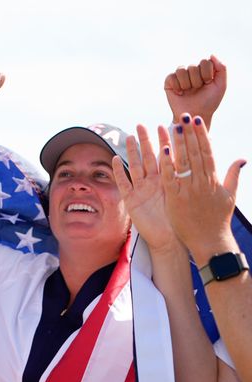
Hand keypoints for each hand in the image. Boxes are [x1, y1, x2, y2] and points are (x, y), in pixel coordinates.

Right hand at [112, 125, 179, 253]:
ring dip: (132, 153)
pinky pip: (123, 183)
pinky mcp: (131, 200)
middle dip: (145, 141)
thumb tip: (194, 156)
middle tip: (141, 125)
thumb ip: (184, 176)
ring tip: (129, 137)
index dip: (164, 141)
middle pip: (148, 158)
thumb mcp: (184, 194)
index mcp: (167, 180)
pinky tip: (114, 159)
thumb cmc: (179, 219)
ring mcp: (141, 190)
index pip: (165, 156)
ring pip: (135, 167)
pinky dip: (119, 172)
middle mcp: (153, 183)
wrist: (169, 239)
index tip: (163, 125)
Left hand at [158, 114, 244, 264]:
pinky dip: (167, 164)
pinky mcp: (176, 198)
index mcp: (213, 179)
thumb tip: (242, 159)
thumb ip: (233, 175)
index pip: (206, 152)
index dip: (201, 135)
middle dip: (189, 133)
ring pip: (183, 161)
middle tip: (183, 115)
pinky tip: (164, 149)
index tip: (197, 121)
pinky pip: (170, 178)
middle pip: (194, 153)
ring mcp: (188, 190)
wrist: (210, 241)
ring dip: (178, 142)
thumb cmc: (218, 219)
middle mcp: (201, 182)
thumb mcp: (230, 195)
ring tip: (172, 125)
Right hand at [164, 55, 225, 127]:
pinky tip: (180, 93)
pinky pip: (171, 77)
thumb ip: (221, 68)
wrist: (195, 115)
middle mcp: (191, 70)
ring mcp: (179, 76)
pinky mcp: (169, 82)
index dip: (207, 74)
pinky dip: (177, 86)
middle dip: (197, 81)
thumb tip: (211, 55)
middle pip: (193, 66)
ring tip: (188, 91)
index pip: (205, 61)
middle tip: (197, 90)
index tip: (208, 84)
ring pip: (181, 70)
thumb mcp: (221, 85)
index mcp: (204, 69)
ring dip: (187, 84)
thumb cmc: (209, 102)